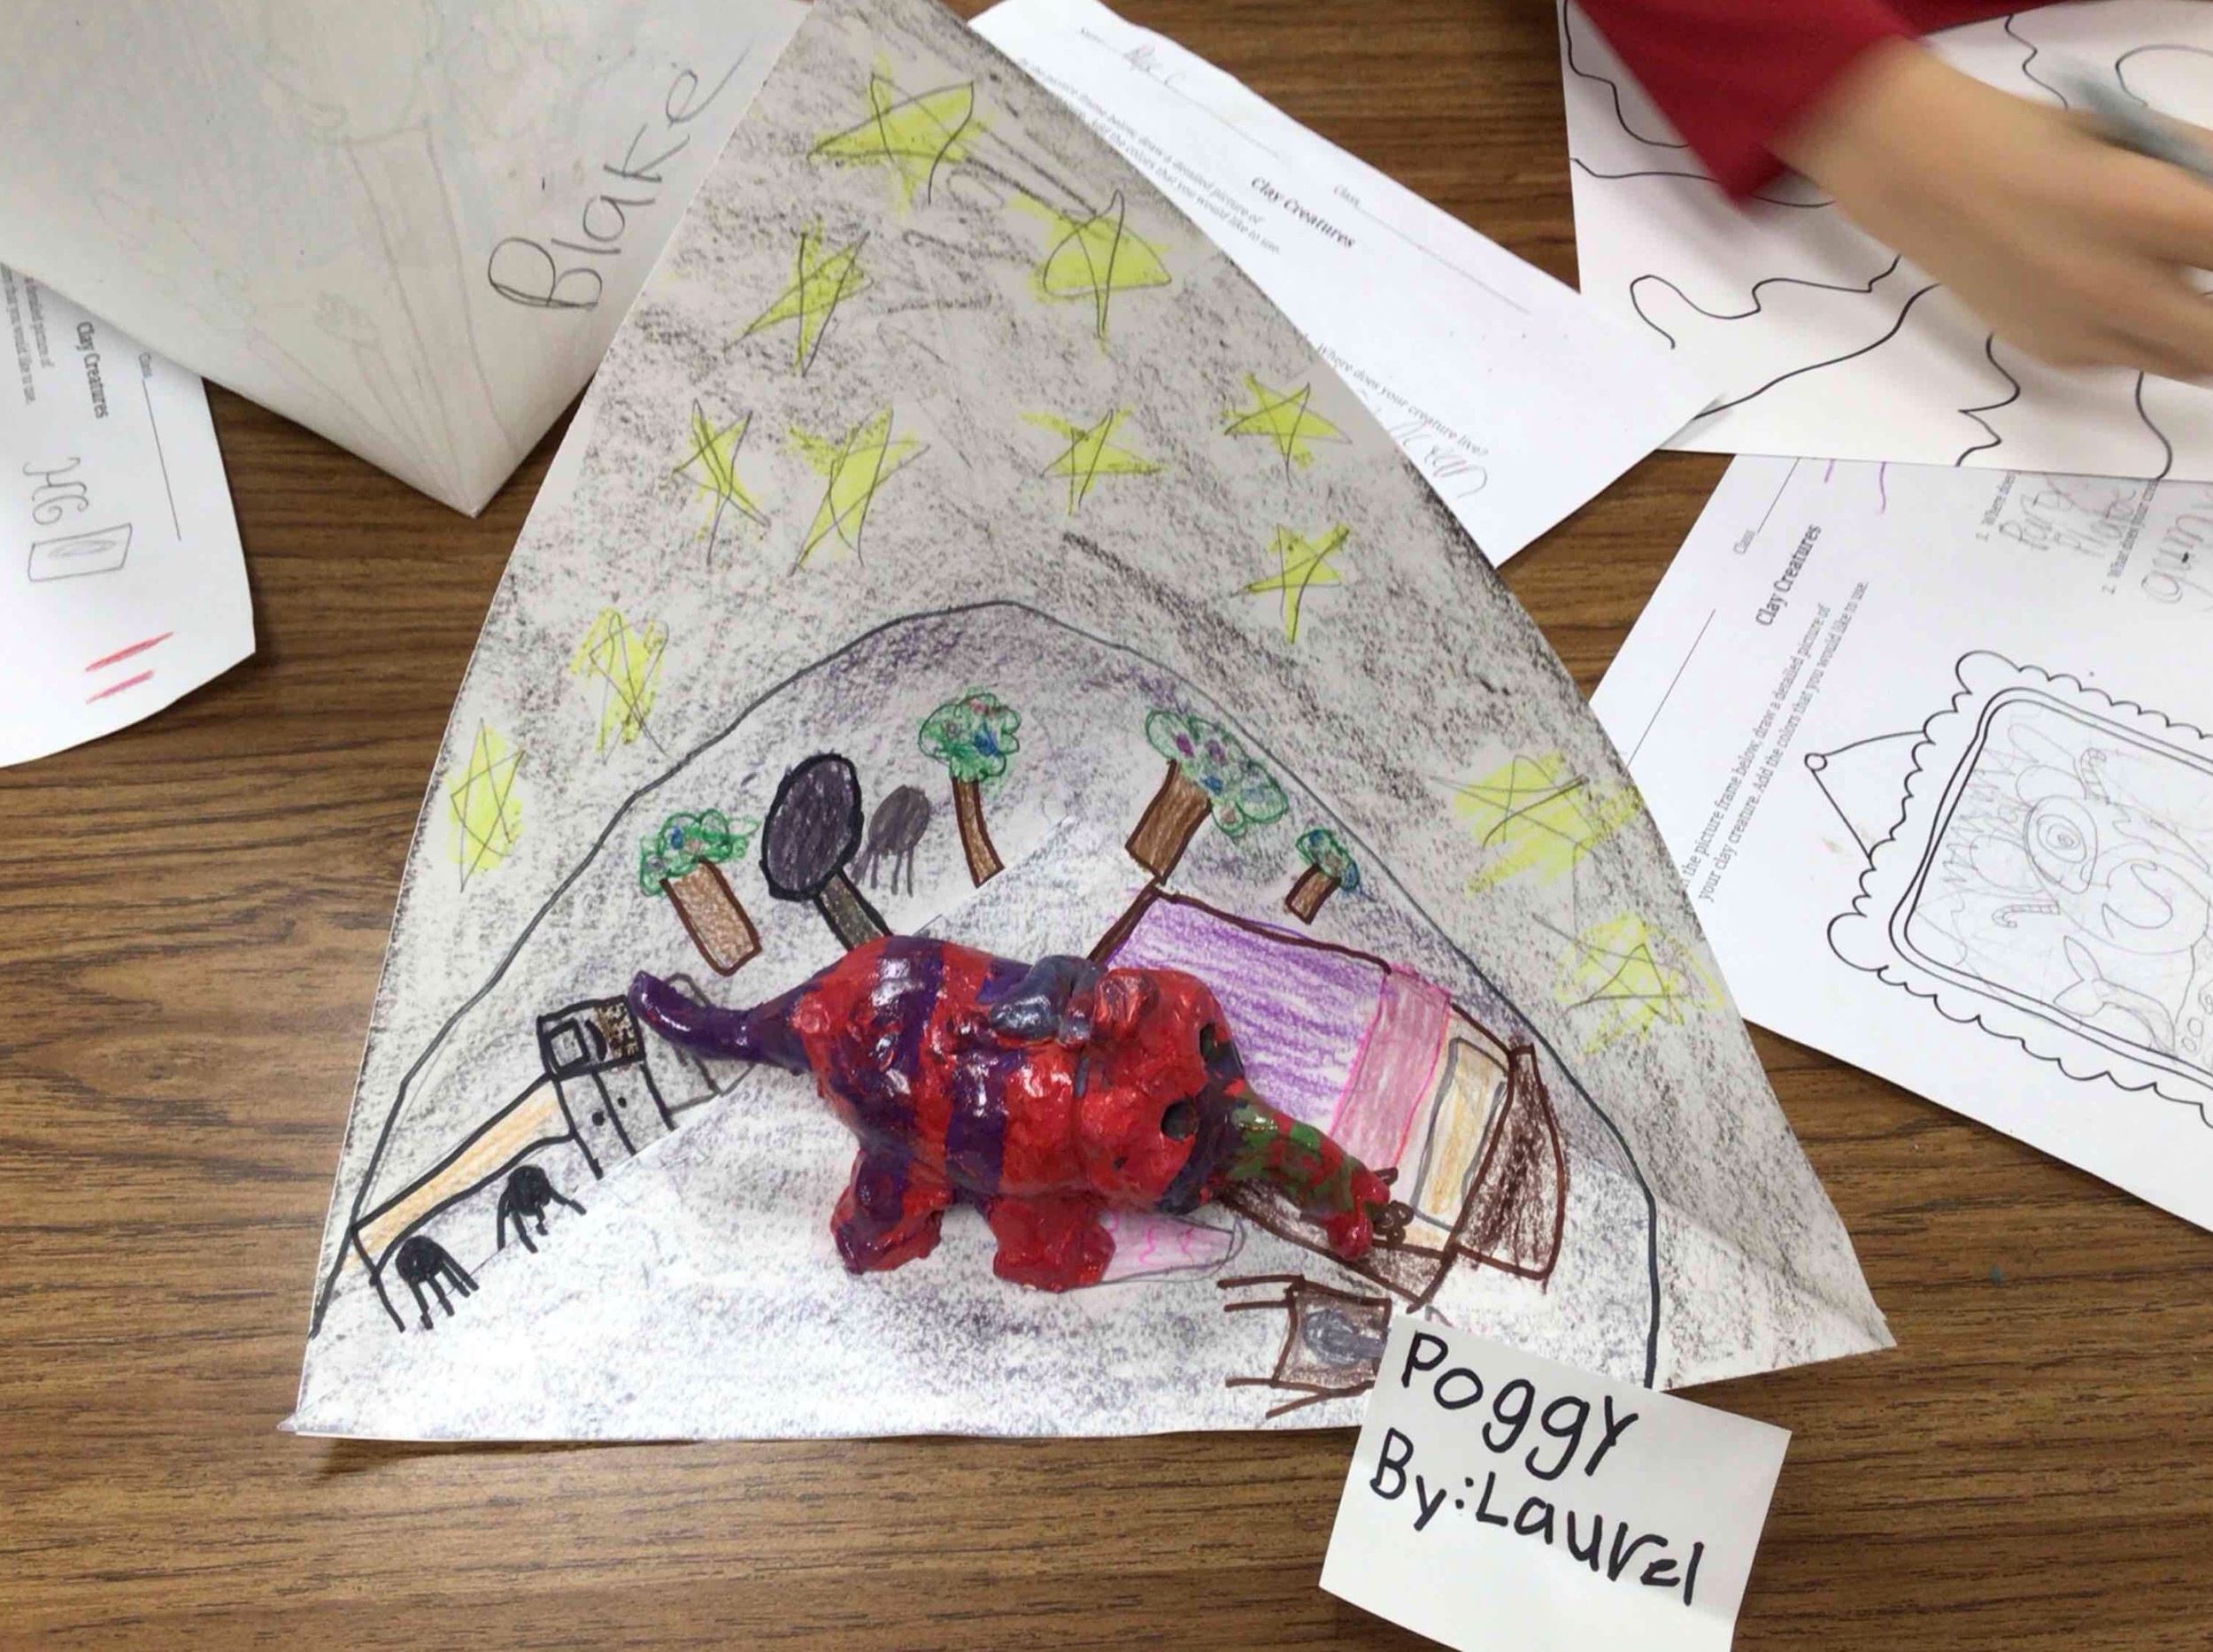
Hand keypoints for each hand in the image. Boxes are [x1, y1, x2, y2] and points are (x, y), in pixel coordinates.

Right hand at [1776, 40, 2212, 378]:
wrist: (1927, 182)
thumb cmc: (2033, 144)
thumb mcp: (2138, 141)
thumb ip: (2204, 173)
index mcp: (2152, 212)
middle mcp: (2119, 287)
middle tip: (2208, 285)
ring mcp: (2084, 330)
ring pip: (2185, 361)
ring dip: (2192, 331)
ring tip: (2169, 288)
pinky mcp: (2053, 353)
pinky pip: (2124, 359)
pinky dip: (2135, 333)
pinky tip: (2103, 292)